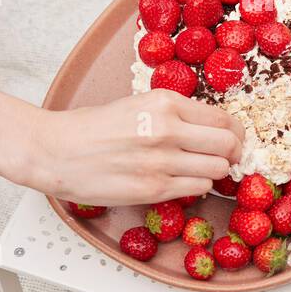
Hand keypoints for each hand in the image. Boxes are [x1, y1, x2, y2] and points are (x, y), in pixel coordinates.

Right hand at [23, 90, 243, 204]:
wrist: (56, 151)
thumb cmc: (93, 128)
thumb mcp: (138, 105)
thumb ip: (174, 115)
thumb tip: (211, 128)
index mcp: (165, 102)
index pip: (223, 118)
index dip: (234, 132)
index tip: (232, 139)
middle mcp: (167, 129)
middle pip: (228, 144)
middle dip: (233, 153)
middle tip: (227, 158)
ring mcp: (161, 161)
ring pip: (218, 169)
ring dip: (215, 172)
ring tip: (201, 171)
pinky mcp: (153, 188)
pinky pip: (198, 189)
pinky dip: (197, 187)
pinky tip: (183, 182)